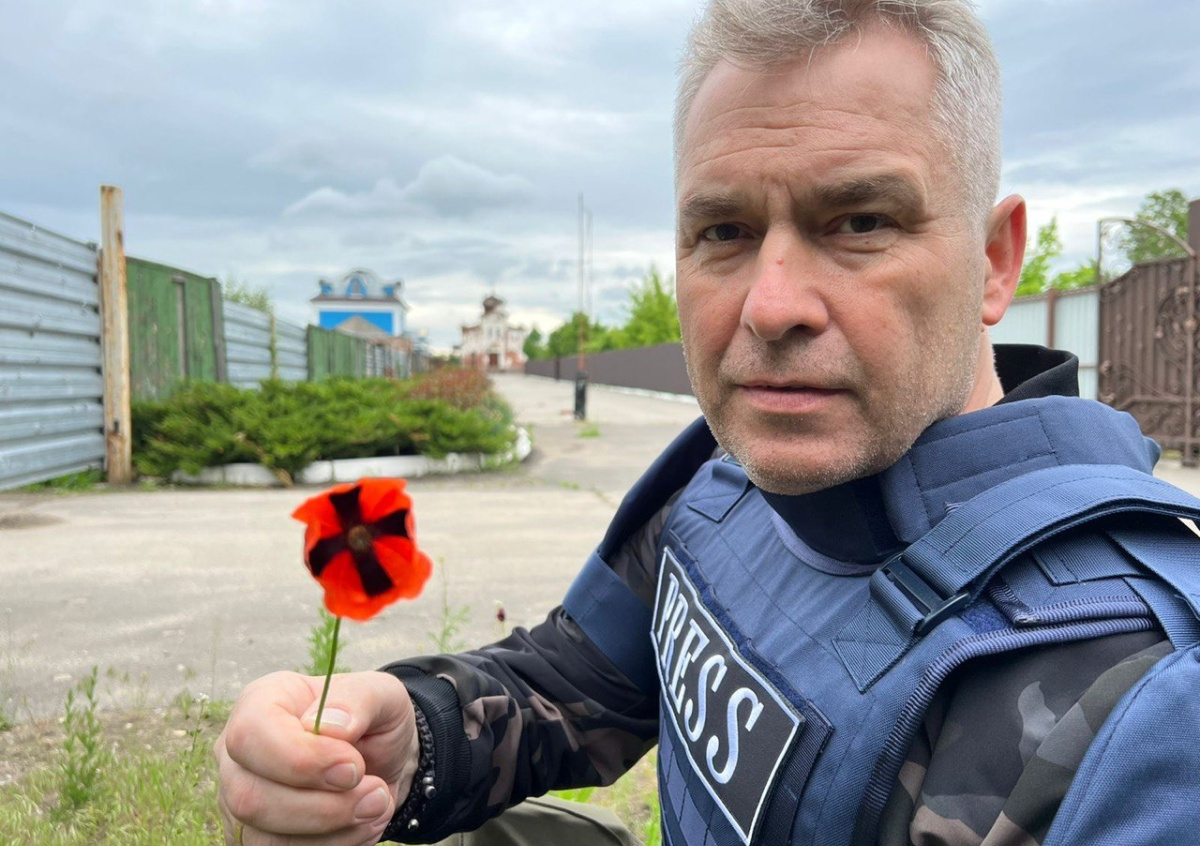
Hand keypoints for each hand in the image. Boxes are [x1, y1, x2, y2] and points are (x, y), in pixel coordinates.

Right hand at [215, 670, 417, 845]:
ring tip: (376, 805)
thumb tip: (330, 725)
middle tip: (376, 794)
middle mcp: (238, 755)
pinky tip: (360, 825)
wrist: (378, 760)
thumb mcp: (380, 694)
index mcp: (260, 703)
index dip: (302, 760)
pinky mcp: (254, 837)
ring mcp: (239, 801)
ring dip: (333, 830)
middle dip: (324, 807)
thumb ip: (358, 700)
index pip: (250, 735)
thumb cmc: (370, 720)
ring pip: (265, 838)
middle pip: (250, 797)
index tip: (354, 768)